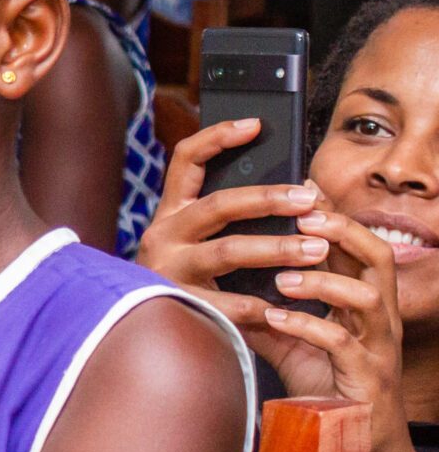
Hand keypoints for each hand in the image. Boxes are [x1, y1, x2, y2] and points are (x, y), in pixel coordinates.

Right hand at [134, 118, 323, 328]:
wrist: (134, 326)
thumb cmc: (188, 278)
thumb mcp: (197, 242)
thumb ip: (230, 219)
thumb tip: (301, 193)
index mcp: (171, 213)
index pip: (186, 160)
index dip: (217, 137)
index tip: (256, 125)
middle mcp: (164, 235)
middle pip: (218, 205)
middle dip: (268, 199)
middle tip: (309, 199)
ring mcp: (168, 269)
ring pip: (226, 251)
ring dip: (277, 248)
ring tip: (317, 249)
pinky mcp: (178, 304)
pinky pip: (226, 303)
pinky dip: (260, 304)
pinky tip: (287, 306)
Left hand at [256, 211, 411, 451]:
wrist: (354, 442)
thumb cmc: (326, 384)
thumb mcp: (292, 341)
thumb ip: (267, 311)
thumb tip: (222, 286)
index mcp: (363, 301)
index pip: (359, 246)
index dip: (336, 218)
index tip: (302, 196)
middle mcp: (378, 318)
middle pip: (378, 257)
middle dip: (342, 232)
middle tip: (302, 219)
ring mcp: (377, 347)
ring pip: (367, 298)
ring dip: (322, 283)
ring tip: (281, 279)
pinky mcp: (366, 377)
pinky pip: (343, 344)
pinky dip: (309, 326)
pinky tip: (276, 319)